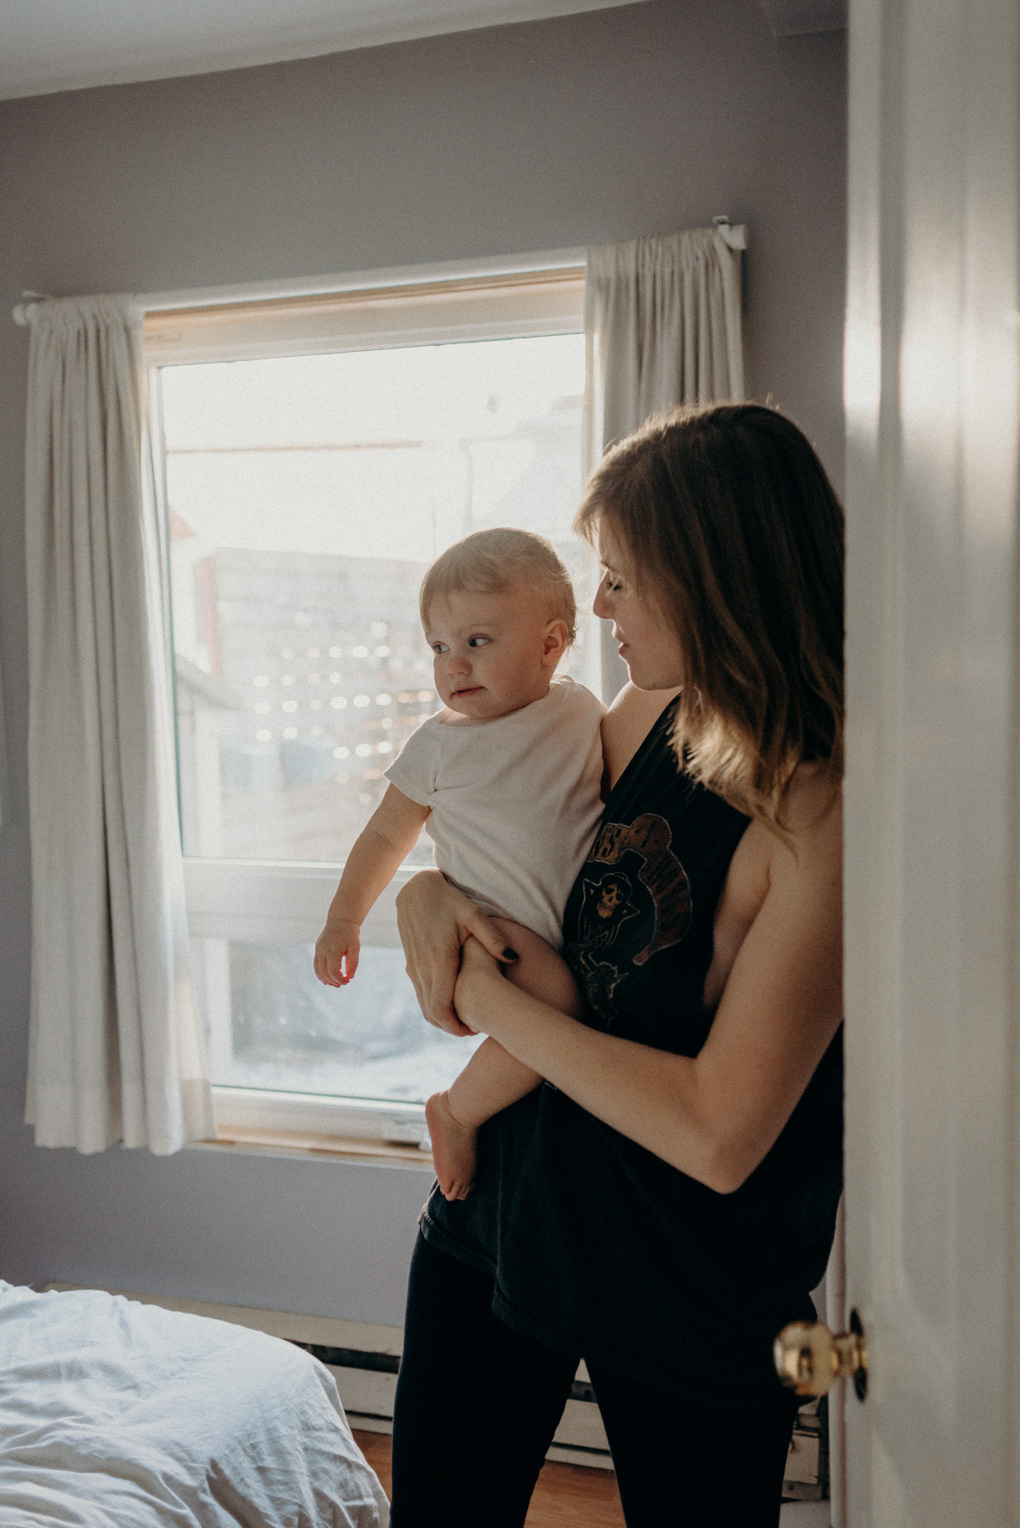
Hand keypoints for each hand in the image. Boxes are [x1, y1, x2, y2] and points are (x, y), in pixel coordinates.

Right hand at [314, 918, 361, 986]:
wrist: (340, 920)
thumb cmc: (350, 934)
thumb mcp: (355, 946)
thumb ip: (353, 962)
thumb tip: (350, 977)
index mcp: (333, 950)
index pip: (333, 971)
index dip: (340, 979)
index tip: (348, 981)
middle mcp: (323, 951)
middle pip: (325, 972)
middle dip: (334, 981)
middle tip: (344, 983)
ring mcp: (318, 950)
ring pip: (318, 970)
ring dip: (326, 980)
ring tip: (336, 983)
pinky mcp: (317, 950)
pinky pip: (316, 965)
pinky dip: (321, 974)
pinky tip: (328, 979)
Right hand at [396, 871, 515, 1035]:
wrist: (416, 889)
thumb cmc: (449, 900)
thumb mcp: (475, 915)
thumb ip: (494, 939)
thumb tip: (515, 959)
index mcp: (439, 960)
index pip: (442, 1007)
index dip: (455, 1026)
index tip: (473, 1031)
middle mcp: (422, 967)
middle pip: (432, 1011)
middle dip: (450, 1026)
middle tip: (472, 1030)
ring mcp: (413, 966)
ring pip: (423, 1004)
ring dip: (441, 1017)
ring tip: (464, 1020)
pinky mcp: (410, 962)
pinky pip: (420, 992)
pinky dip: (433, 1004)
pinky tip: (451, 1003)